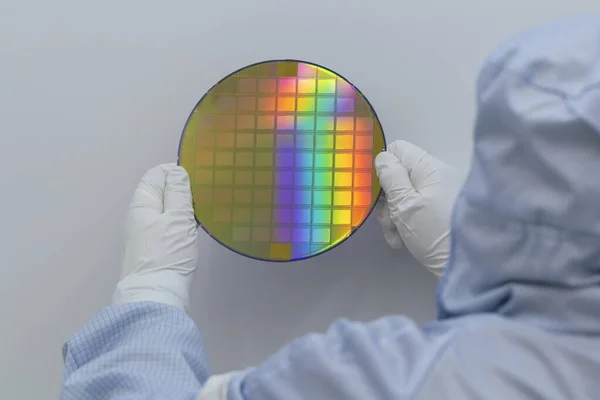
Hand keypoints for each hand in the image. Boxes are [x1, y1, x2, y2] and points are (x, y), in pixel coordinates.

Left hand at [112, 164, 198, 311]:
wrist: (156, 295)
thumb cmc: (167, 253)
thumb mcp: (177, 218)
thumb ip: (178, 193)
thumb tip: (176, 172)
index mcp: (142, 203)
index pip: (156, 175)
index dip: (175, 172)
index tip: (197, 179)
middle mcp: (140, 216)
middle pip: (160, 192)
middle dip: (180, 190)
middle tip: (204, 195)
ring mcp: (146, 233)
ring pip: (165, 210)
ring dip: (182, 208)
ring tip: (202, 210)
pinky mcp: (155, 248)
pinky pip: (168, 226)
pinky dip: (180, 223)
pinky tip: (193, 229)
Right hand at [375, 140, 458, 275]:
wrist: (470, 268)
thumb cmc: (435, 233)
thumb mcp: (406, 204)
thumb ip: (391, 177)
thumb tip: (383, 157)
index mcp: (429, 167)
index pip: (398, 150)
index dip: (382, 167)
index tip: (375, 190)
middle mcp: (437, 176)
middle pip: (399, 176)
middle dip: (387, 199)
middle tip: (387, 222)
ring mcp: (441, 196)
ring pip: (405, 197)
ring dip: (394, 217)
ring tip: (396, 237)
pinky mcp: (442, 214)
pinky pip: (417, 211)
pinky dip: (407, 224)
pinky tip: (403, 241)